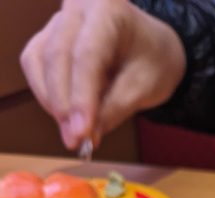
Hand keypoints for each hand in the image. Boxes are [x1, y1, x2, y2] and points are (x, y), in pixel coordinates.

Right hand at [20, 0, 185, 150]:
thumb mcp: (146, 87)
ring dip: (52, 102)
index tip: (82, 132)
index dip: (81, 97)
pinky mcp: (48, 38)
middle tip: (75, 140)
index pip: (87, 55)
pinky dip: (47, 95)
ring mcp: (59, 21)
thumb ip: (116, 109)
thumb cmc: (152, 61)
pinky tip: (65, 116)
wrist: (152, 47)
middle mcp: (78, 8)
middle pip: (57, 56)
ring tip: (73, 133)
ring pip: (39, 60)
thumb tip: (88, 135)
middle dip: (64, 104)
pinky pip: (36, 65)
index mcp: (109, 10)